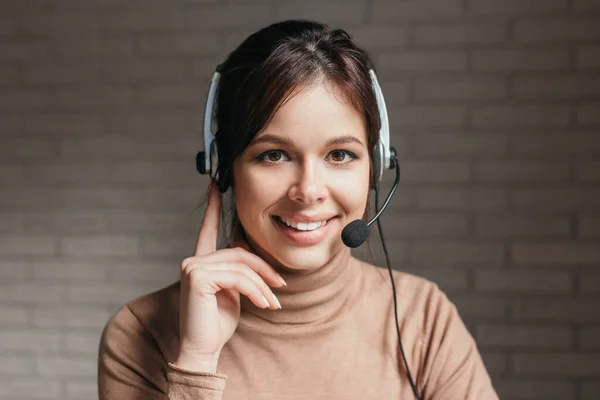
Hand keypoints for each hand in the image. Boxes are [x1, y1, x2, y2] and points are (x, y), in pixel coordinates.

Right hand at [174, 181, 285, 372]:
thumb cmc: (217, 324)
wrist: (203, 350)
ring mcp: (192, 267)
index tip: (214, 185)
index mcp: (201, 262)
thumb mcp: (234, 293)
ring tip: (273, 302)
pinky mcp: (197, 277)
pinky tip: (264, 305)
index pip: (208, 230)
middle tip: (281, 287)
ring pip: (242, 266)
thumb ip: (238, 271)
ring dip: (263, 285)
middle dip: (264, 270)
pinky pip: (238, 277)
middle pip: (240, 253)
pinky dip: (256, 291)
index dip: (213, 208)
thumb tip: (247, 250)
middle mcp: (193, 261)